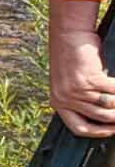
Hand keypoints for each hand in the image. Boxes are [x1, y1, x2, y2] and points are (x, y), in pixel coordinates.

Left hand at [50, 0, 114, 136]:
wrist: (69, 34)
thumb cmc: (73, 57)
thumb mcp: (70, 82)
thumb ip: (81, 99)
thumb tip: (105, 115)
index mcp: (58, 102)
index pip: (78, 128)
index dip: (98, 132)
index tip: (112, 130)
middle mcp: (64, 98)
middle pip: (100, 117)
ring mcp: (76, 89)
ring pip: (109, 105)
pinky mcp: (88, 78)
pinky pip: (113, 90)